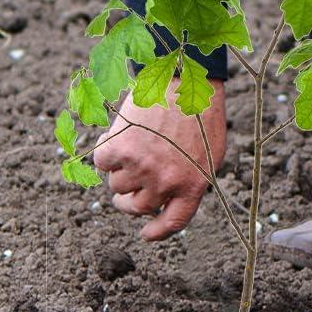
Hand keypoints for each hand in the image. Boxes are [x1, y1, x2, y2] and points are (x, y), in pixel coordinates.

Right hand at [93, 79, 226, 240]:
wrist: (186, 76)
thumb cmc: (200, 112)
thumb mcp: (209, 153)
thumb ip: (189, 180)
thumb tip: (166, 202)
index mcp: (193, 184)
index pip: (172, 223)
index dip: (156, 233)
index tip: (144, 235)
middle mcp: (167, 182)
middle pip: (137, 208)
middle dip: (128, 201)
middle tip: (125, 192)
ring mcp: (142, 167)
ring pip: (116, 185)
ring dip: (121, 170)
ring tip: (136, 145)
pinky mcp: (119, 149)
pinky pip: (101, 163)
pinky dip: (107, 150)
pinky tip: (121, 134)